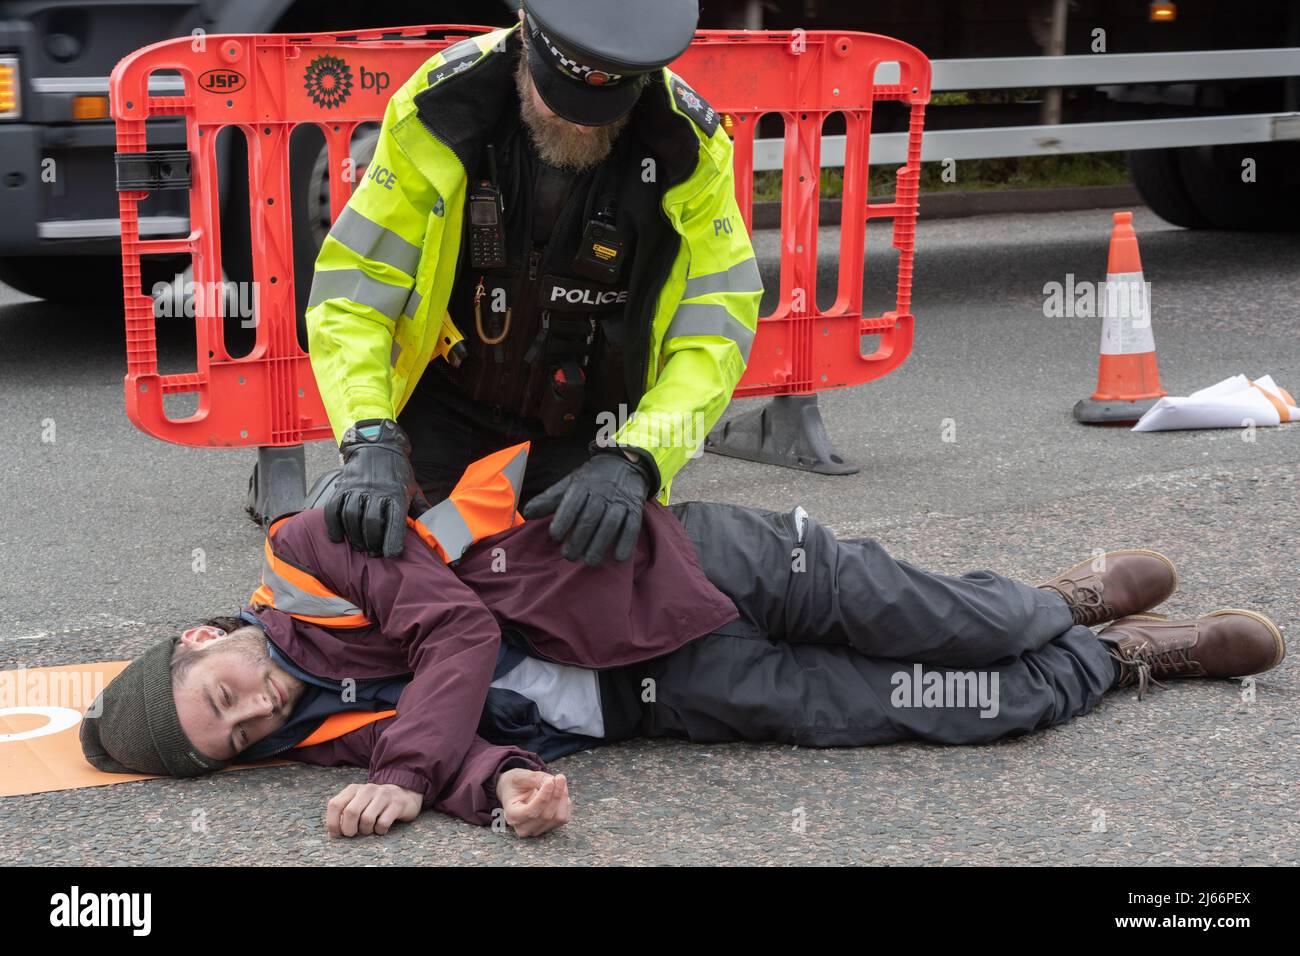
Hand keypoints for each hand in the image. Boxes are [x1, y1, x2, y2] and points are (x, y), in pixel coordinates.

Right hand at [324, 419, 428, 557]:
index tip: (391, 554)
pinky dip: (333, 525)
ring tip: (360, 547)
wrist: (378, 446)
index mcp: (396, 494)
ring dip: (354, 537)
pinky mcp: (342, 487)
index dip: (393, 541)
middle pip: (370, 523)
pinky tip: (338, 537)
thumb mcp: (413, 489)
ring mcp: (357, 488)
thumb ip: (420, 510)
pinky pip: (333, 509)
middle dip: (372, 543)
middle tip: (373, 553)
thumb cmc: (397, 473)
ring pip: (351, 517)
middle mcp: (376, 491)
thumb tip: (434, 530)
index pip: (395, 521)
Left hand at [325, 782, 422, 836]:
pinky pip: (382, 823)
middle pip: (350, 812)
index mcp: (354, 789)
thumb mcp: (357, 802)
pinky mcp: (397, 804)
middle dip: (349, 829)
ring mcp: (383, 795)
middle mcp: (368, 789)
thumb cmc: (374, 804)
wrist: (403, 794)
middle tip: (353, 834)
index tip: (336, 834)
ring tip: (369, 829)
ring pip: (367, 819)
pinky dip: (379, 830)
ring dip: (366, 830)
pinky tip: (381, 828)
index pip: (335, 804)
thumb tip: (335, 831)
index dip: (332, 823)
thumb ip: (344, 812)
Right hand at [495, 769, 571, 837]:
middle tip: (559, 777)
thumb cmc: (514, 783)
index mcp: (512, 815)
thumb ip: (535, 778)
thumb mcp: (519, 776)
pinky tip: (560, 791)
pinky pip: (564, 817)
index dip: (543, 797)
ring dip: (562, 797)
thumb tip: (552, 782)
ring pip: (558, 817)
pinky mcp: (549, 827)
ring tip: (559, 781)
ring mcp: (537, 830)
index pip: (530, 812)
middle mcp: (524, 828)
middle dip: (556, 794)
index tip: (551, 781)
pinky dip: (565, 802)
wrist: (515, 790)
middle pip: (546, 815)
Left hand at [521, 450, 652, 565]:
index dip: (563, 519)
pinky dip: (626, 542)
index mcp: (583, 485)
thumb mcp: (569, 484)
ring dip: (600, 544)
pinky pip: (632, 526)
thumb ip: (549, 499)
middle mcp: (602, 492)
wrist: (624, 464)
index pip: (572, 502)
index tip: (555, 536)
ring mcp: (620, 501)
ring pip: (611, 524)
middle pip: (591, 517)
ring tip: (590, 561)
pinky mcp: (635, 509)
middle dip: (579, 538)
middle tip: (569, 556)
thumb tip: (527, 512)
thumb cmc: (591, 480)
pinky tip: (617, 558)